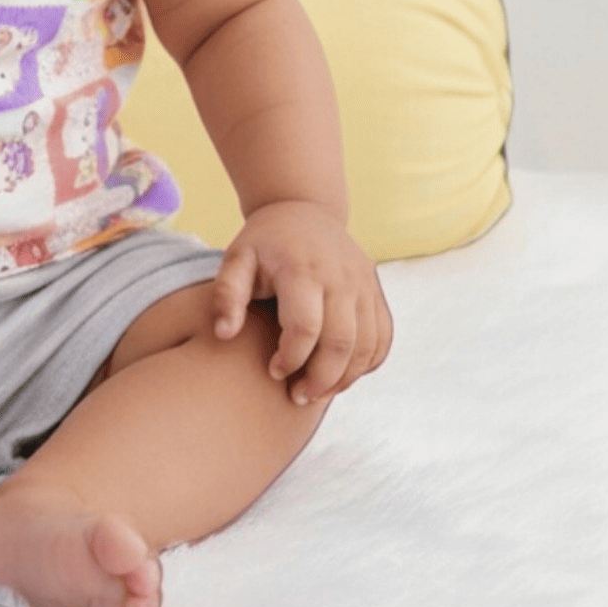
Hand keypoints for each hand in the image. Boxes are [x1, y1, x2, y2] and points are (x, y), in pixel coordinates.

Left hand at [212, 200, 391, 404]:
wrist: (304, 209)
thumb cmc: (264, 241)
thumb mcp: (237, 258)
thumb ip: (227, 295)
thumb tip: (223, 335)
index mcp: (302, 269)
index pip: (305, 328)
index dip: (290, 359)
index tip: (273, 372)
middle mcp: (340, 277)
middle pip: (342, 343)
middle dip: (321, 379)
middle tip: (298, 397)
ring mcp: (363, 284)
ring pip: (367, 345)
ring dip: (346, 378)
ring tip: (318, 392)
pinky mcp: (375, 291)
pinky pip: (383, 337)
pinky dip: (367, 363)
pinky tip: (342, 374)